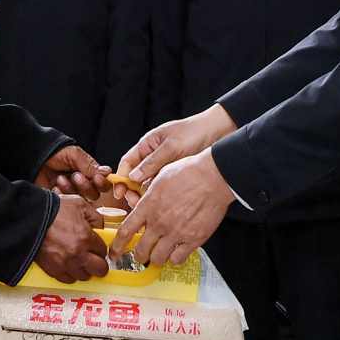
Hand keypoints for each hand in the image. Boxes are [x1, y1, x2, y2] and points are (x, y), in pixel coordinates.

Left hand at [35, 145, 110, 202]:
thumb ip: (90, 165)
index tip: (96, 178)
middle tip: (75, 176)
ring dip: (71, 189)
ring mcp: (71, 192)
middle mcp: (82, 184)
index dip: (101, 183)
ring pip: (80, 199)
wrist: (34, 157)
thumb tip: (107, 172)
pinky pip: (66, 203)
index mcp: (88, 172)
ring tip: (60, 178)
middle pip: (93, 194)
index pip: (102, 183)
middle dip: (85, 186)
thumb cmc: (55, 152)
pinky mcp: (60, 199)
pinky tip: (54, 186)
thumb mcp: (74, 155)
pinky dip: (61, 195)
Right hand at [35, 194, 108, 282]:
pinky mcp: (53, 270)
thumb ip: (95, 216)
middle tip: (95, 259)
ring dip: (84, 269)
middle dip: (99, 265)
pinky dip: (70, 274)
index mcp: (85, 237)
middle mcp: (77, 254)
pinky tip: (69, 265)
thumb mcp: (79, 205)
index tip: (97, 247)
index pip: (103, 251)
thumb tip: (101, 227)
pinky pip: (68, 279)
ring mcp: (65, 264)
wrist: (31, 219)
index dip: (101, 249)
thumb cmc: (53, 210)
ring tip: (80, 261)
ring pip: (84, 276)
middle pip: (99, 270)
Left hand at [109, 149, 233, 266]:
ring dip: (156, 259)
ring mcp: (176, 233)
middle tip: (140, 255)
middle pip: (140, 250)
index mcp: (148, 206)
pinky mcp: (193, 239)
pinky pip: (178, 259)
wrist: (213, 177)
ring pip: (158, 258)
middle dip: (138, 255)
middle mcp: (159, 222)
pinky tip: (176, 252)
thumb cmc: (189, 172)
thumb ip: (148, 194)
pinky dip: (175, 258)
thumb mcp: (160, 176)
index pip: (126, 231)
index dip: (117, 245)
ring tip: (159, 255)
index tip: (114, 252)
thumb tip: (140, 200)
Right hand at [113, 106, 236, 206]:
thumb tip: (133, 177)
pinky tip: (160, 205)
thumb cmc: (194, 132)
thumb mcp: (171, 146)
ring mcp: (163, 168)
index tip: (121, 191)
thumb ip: (152, 161)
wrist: (218, 133)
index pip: (128, 163)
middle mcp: (152, 158)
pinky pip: (162, 189)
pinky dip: (159, 197)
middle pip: (135, 177)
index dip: (122, 177)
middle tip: (133, 202)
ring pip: (148, 185)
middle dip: (132, 190)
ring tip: (146, 206)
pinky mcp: (174, 177)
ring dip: (145, 196)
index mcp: (147, 145)